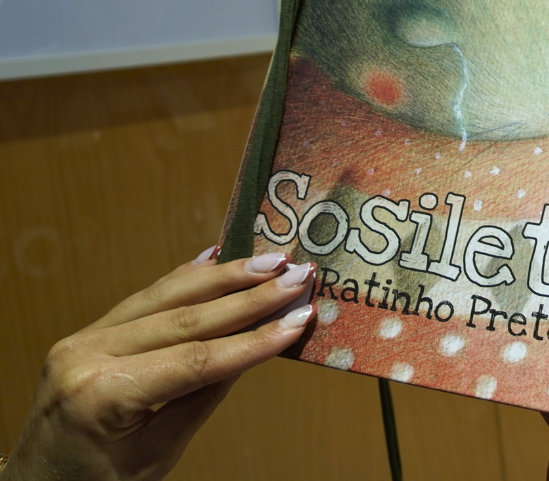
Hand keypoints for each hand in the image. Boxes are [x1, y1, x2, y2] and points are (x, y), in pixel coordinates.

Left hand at [3, 247, 316, 480]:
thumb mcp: (156, 455)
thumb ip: (202, 397)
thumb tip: (252, 348)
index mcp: (102, 395)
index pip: (196, 359)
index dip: (253, 339)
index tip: (299, 317)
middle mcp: (88, 354)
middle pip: (186, 317)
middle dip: (250, 296)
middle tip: (297, 275)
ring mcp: (84, 337)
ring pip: (168, 294)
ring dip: (226, 276)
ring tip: (271, 261)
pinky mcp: (88, 331)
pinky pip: (145, 297)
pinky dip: (186, 277)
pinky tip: (217, 258)